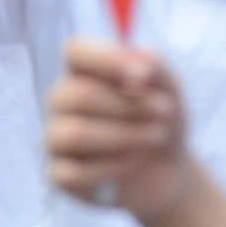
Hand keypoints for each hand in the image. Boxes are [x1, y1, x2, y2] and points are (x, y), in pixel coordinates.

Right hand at [46, 39, 200, 224]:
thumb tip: (138, 66)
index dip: (106, 60)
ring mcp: (56, 138)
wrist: (168, 170)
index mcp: (83, 71)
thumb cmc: (161, 120)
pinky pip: (75, 173)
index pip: (75, 52)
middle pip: (79, 95)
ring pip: (75, 134)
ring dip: (124, 136)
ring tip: (156, 137)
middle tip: (165, 113)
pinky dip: (113, 168)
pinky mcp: (59, 174)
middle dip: (129, 107)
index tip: (144, 76)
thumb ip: (155, 66)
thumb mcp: (169, 89)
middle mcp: (62, 100)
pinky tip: (134, 164)